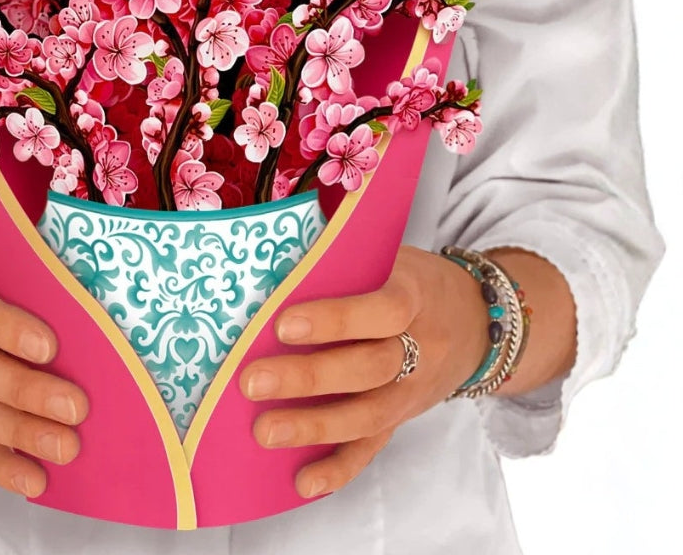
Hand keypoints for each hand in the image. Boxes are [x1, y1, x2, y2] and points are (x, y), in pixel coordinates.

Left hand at [238, 243, 487, 498]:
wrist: (475, 319)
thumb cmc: (411, 278)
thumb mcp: (390, 256)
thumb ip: (346, 258)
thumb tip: (283, 245)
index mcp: (415, 295)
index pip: (382, 310)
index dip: (335, 319)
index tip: (283, 324)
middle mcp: (421, 347)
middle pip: (369, 368)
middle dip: (308, 378)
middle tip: (251, 382)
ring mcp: (414, 389)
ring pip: (368, 414)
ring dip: (314, 427)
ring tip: (264, 432)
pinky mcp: (403, 417)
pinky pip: (374, 447)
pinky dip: (339, 468)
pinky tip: (303, 481)